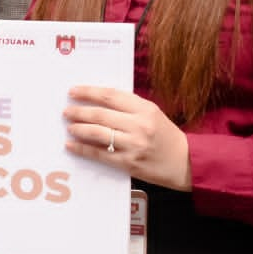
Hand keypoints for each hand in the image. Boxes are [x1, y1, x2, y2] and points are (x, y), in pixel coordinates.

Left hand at [63, 85, 191, 190]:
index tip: (73, 91)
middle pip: (101, 114)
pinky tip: (72, 145)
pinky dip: (83, 149)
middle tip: (67, 111)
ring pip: (98, 134)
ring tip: (69, 126)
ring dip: (79, 129)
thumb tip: (98, 100)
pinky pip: (100, 154)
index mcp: (145, 109)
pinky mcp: (129, 162)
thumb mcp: (152, 114)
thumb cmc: (165, 135)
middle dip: (79, 111)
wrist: (185, 162)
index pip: (110, 96)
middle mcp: (139, 125)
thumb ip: (129, 106)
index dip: (89, 92)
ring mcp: (134, 145)